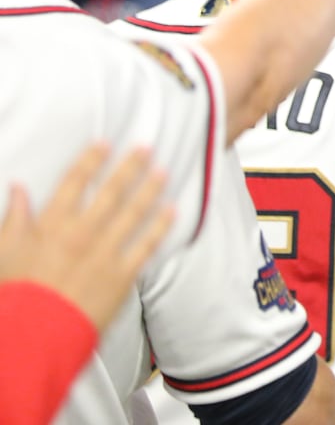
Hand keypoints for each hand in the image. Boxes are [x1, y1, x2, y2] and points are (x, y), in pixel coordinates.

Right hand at [0, 144, 172, 328]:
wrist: (34, 337)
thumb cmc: (16, 295)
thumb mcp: (5, 252)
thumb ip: (15, 218)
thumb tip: (18, 187)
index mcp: (51, 226)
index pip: (74, 183)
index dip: (90, 160)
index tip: (105, 144)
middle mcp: (82, 233)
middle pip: (111, 191)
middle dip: (130, 166)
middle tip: (146, 147)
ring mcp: (105, 253)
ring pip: (134, 212)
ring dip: (151, 189)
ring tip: (163, 171)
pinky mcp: (122, 275)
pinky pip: (146, 245)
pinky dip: (160, 225)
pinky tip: (171, 210)